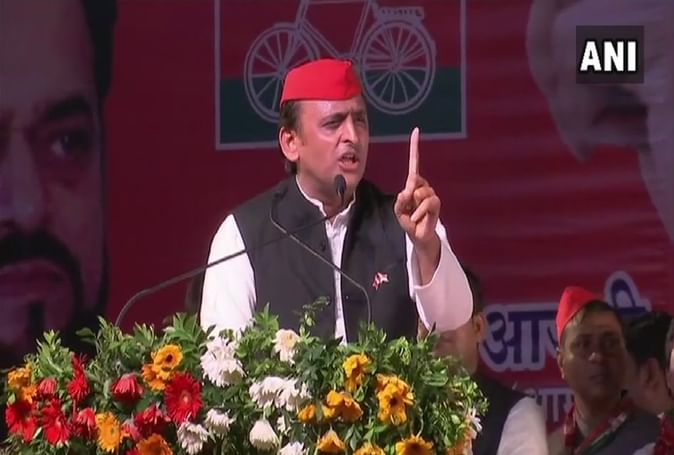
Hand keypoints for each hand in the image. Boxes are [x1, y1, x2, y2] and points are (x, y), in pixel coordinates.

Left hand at [394, 127, 440, 255]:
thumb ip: (400, 200)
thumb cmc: (408, 220)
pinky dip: (419, 212)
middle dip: (407, 197)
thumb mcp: (398, 210)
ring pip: (420, 193)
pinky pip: (427, 203)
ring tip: (414, 215)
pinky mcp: (436, 204)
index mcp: (413, 184)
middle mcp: (423, 186)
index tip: (417, 130)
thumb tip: (407, 191)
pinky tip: (418, 218)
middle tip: (408, 209)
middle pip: (413, 181)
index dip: (415, 147)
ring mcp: (431, 194)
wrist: (418, 235)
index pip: (415, 163)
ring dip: (413, 208)